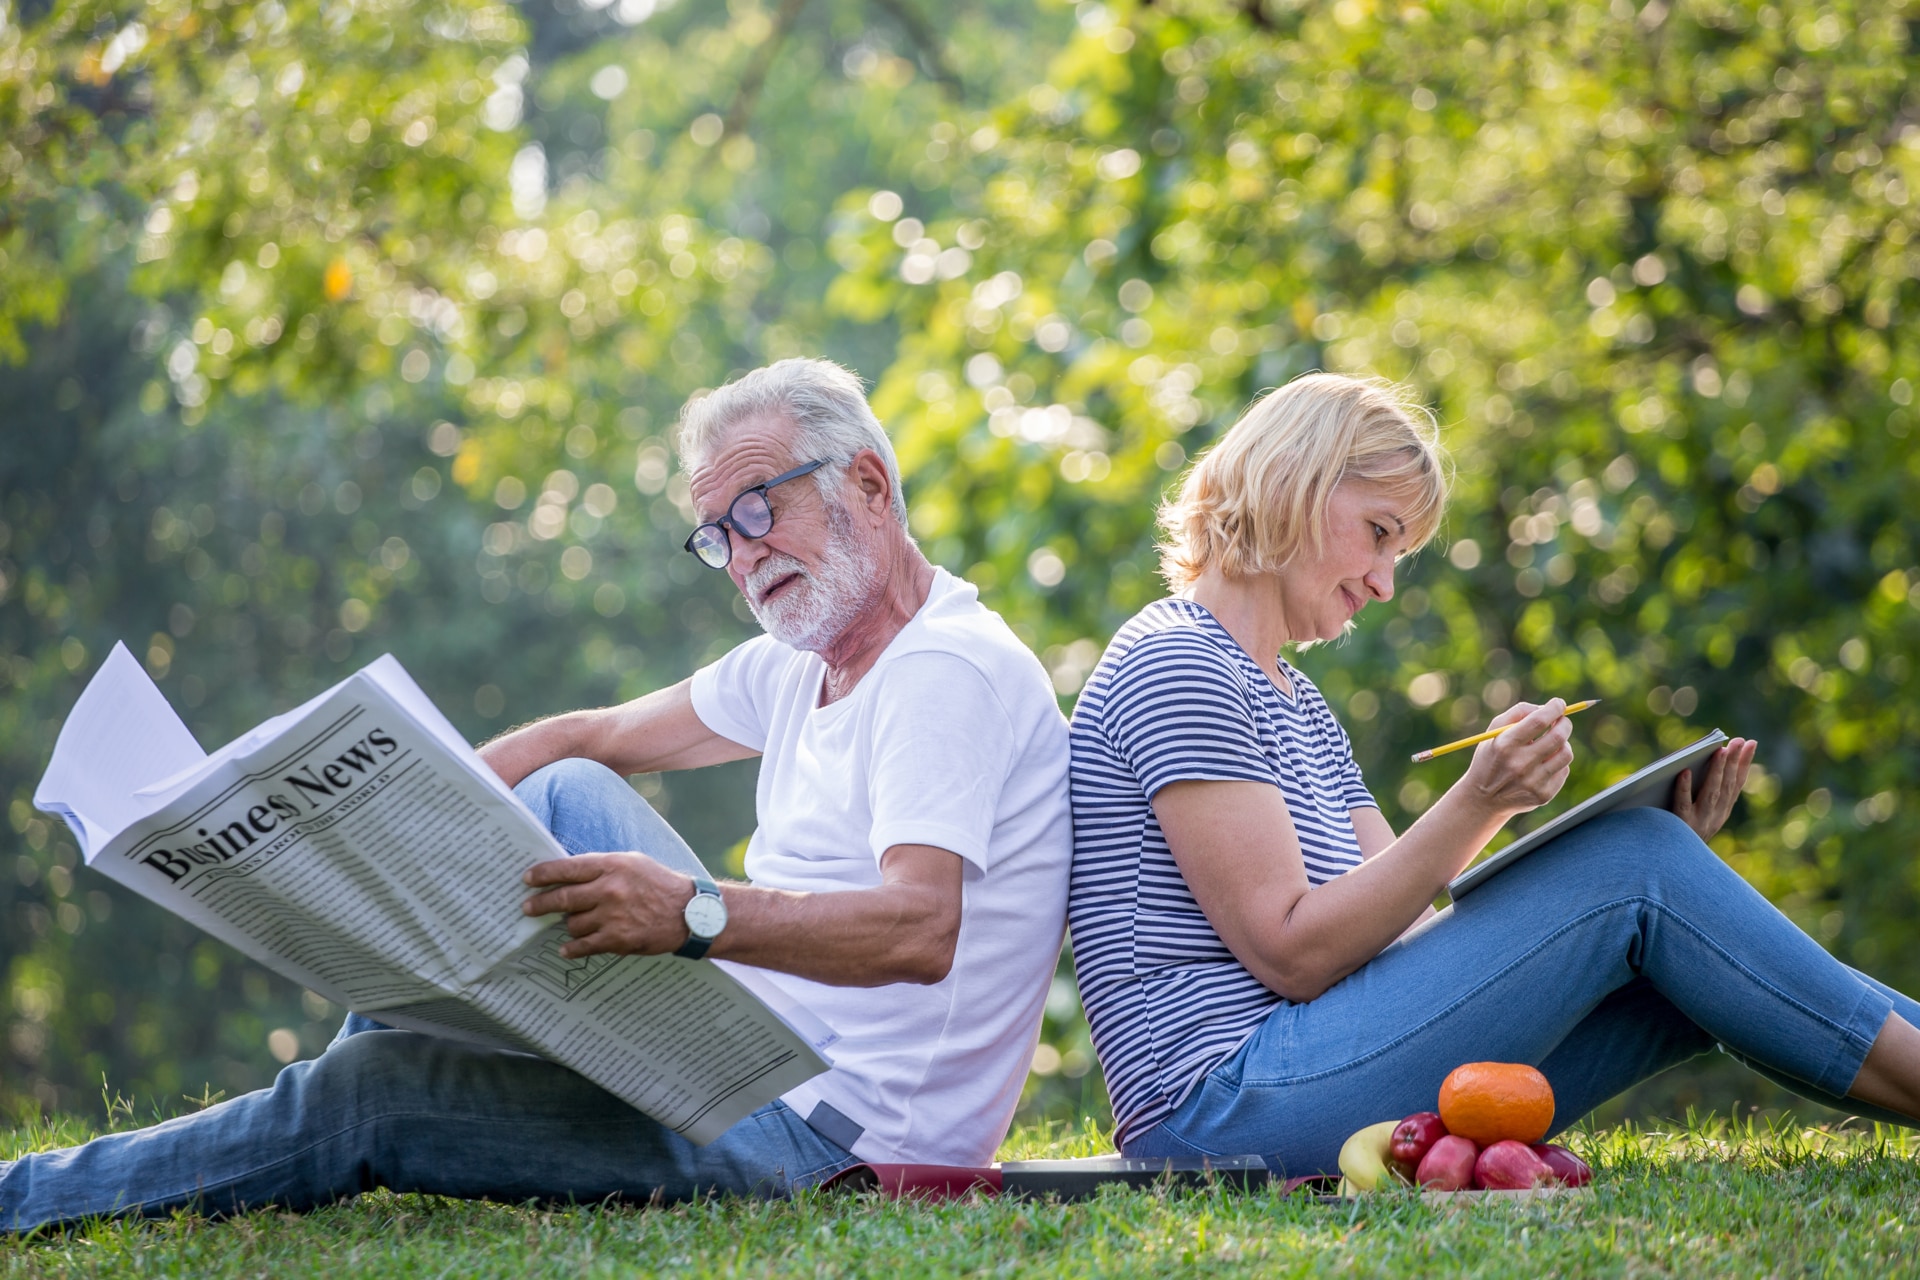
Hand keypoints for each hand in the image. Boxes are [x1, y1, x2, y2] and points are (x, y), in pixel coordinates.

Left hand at [521, 853, 696, 958]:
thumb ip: (602, 867)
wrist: (689, 913)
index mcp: (612, 865)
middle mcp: (609, 889)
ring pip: (572, 923)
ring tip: (569, 923)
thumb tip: (569, 873)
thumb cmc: (659, 884)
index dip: (543, 874)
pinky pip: (583, 946)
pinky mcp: (617, 939)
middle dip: (539, 904)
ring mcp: (612, 916)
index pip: (567, 868)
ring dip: (567, 924)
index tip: (527, 878)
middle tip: (527, 907)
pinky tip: (565, 948)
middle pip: (562, 898)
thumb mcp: (632, 863)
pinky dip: (571, 948)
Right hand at [1458, 699, 1574, 819]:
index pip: (1539, 721)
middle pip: (1558, 736)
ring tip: (1552, 744)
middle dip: (1564, 723)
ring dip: (1563, 743)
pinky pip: (1564, 771)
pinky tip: (1544, 764)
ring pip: (1566, 754)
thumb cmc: (1491, 758)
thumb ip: (1516, 714)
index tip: (1559, 704)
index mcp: (1505, 745)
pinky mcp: (1543, 795)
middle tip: (1561, 721)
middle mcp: (1519, 764)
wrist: (1483, 799)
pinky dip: (1558, 763)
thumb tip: (1545, 708)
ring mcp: (1533, 782)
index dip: (1554, 708)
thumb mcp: (1493, 733)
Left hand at [1669, 738, 1757, 841]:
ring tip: (1720, 751)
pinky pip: (1681, 804)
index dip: (1744, 764)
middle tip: (1739, 740)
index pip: (1735, 785)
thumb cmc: (1678, 832)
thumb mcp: (1698, 814)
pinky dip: (1683, 788)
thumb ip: (1704, 792)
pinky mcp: (1680, 826)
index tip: (1751, 743)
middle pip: (1725, 786)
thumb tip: (1706, 761)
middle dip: (1734, 762)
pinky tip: (1684, 771)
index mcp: (1721, 813)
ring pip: (1709, 793)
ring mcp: (1699, 823)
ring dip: (1716, 771)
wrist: (1668, 863)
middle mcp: (1714, 818)